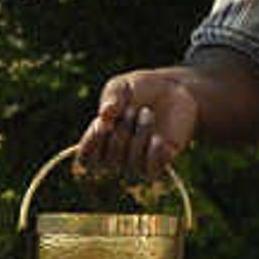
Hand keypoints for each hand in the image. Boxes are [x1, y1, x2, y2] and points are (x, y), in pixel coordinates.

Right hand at [78, 66, 202, 181]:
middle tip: (133, 109)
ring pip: (130, 165)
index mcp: (100, 141)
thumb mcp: (121, 87)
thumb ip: (111, 98)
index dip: (91, 144)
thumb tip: (105, 116)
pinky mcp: (159, 165)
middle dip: (120, 132)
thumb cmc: (141, 90)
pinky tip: (158, 137)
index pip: (85, 160)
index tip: (101, 123)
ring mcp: (137, 163)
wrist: (174, 90)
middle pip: (108, 162)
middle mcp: (116, 157)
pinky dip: (153, 153)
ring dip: (139, 135)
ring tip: (148, 113)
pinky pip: (150, 171)